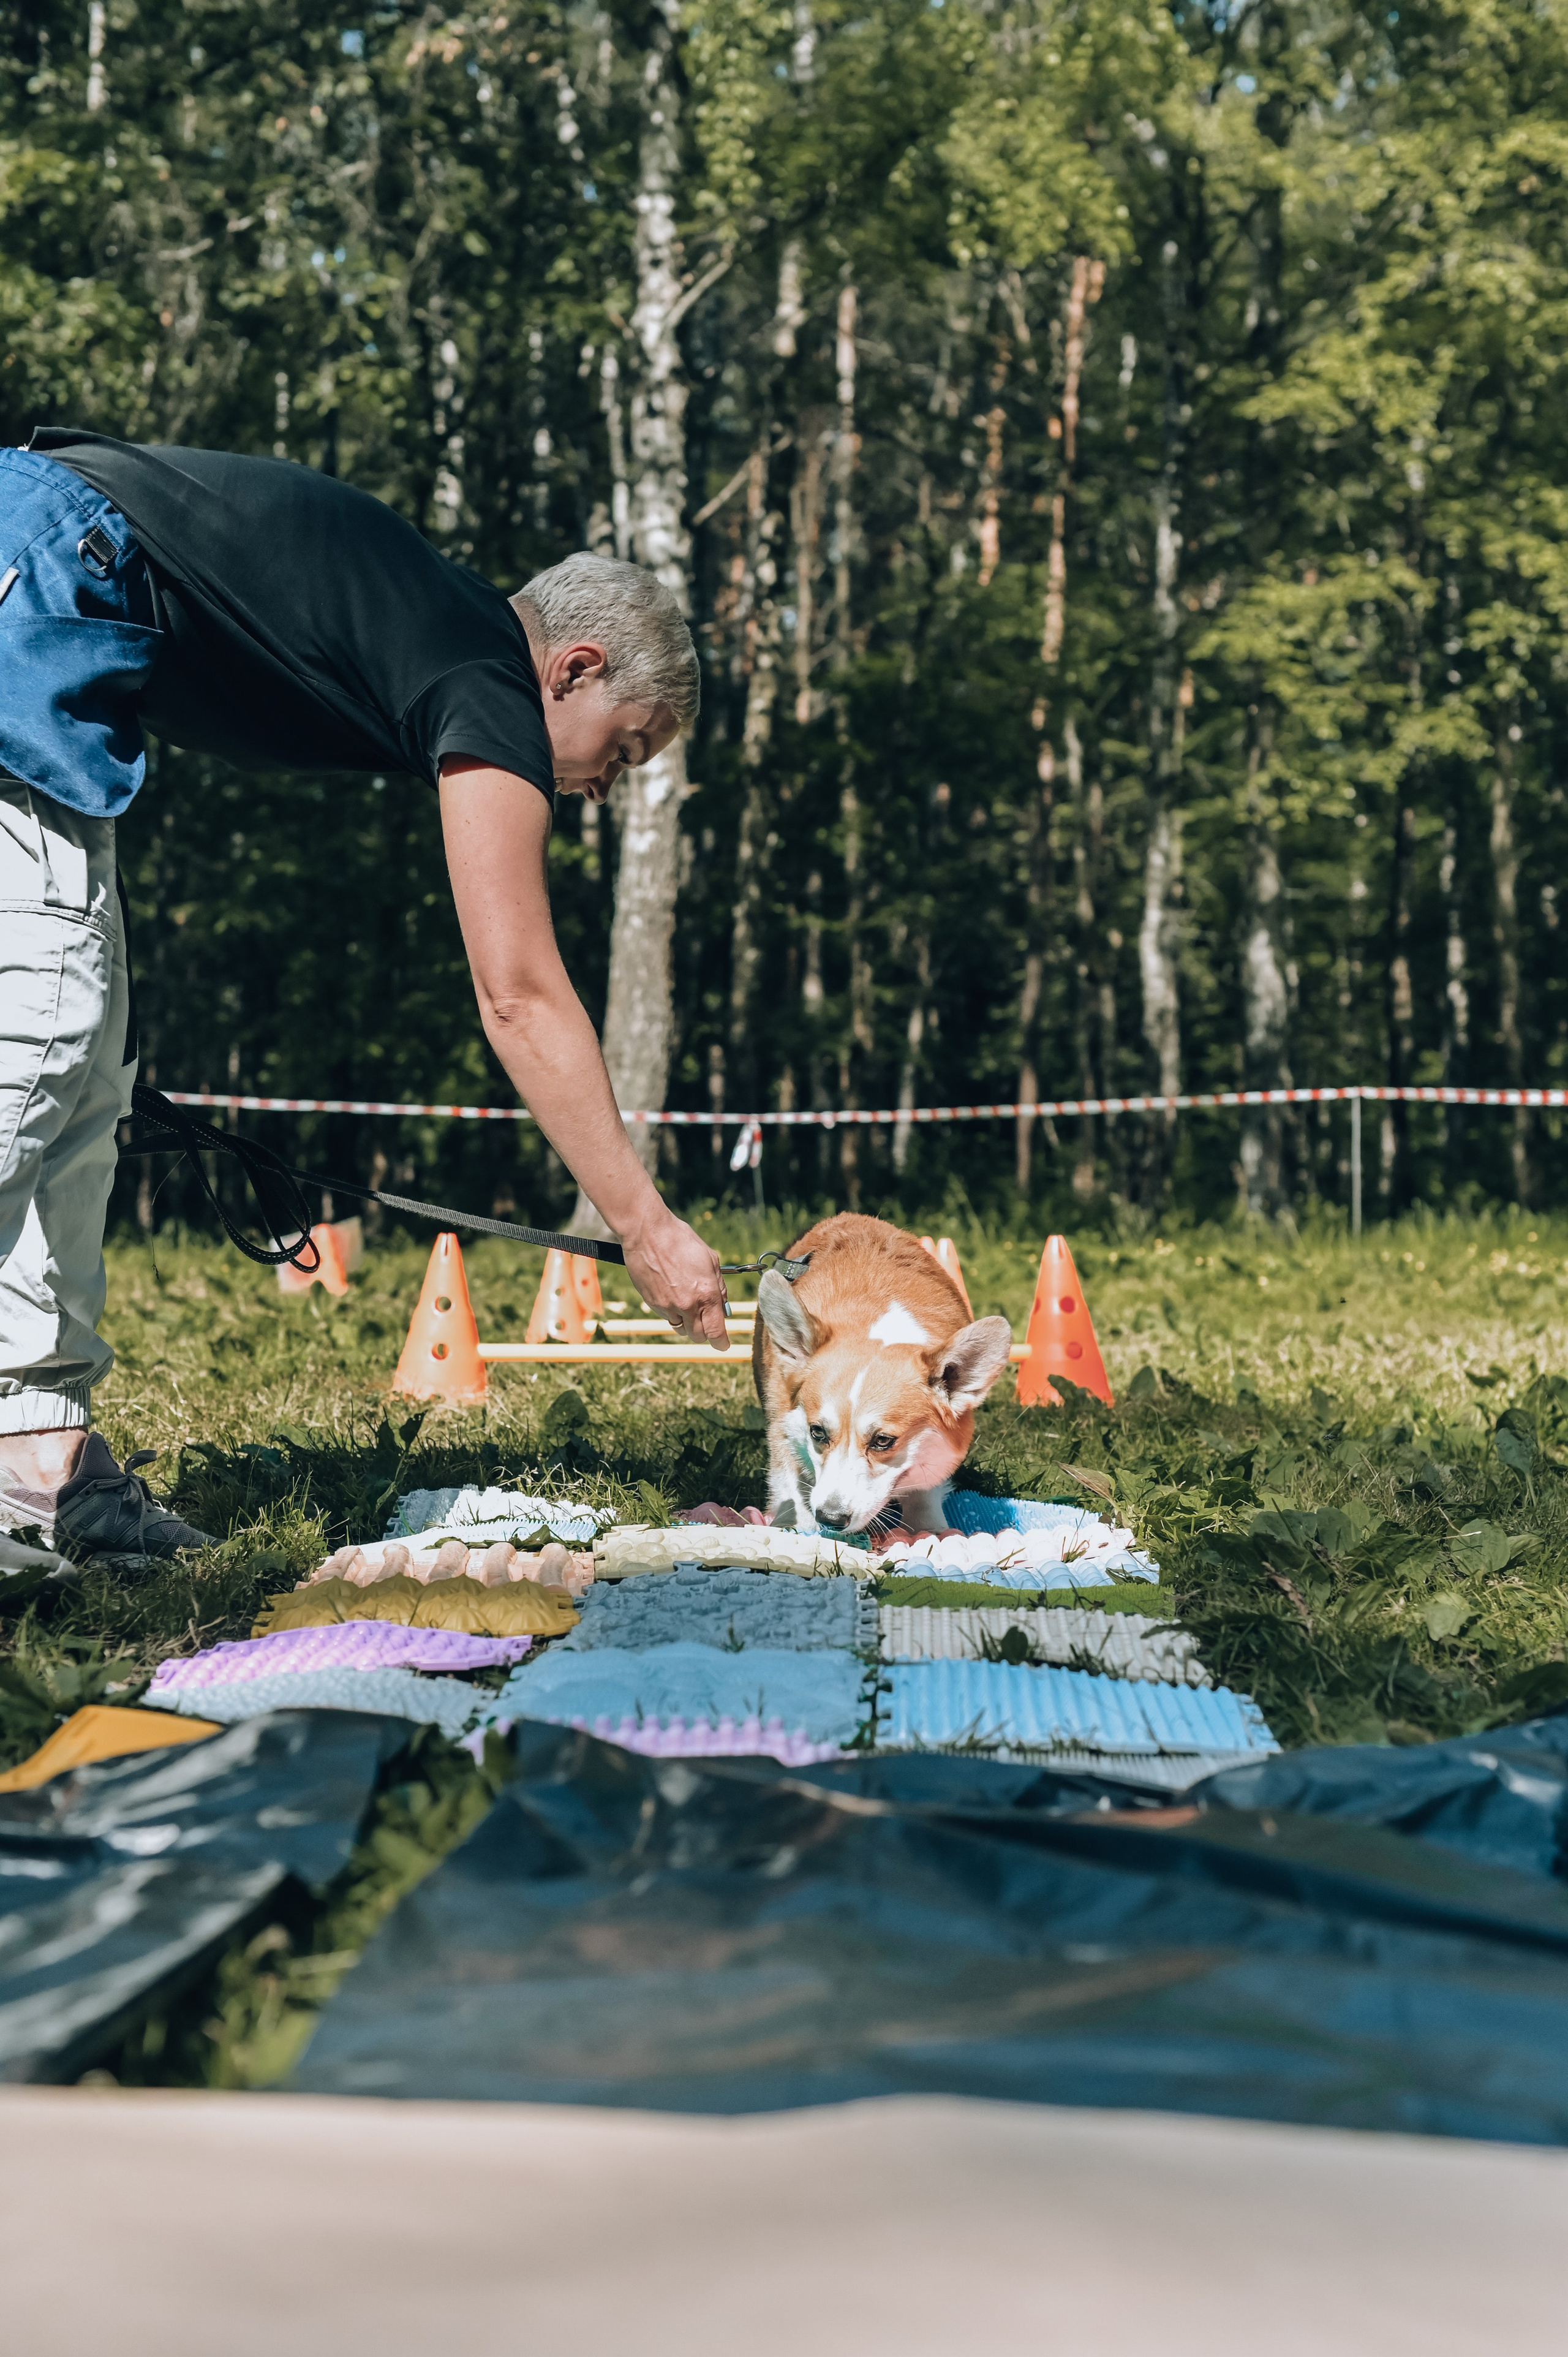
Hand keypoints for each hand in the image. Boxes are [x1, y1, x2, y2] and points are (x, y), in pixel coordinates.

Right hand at [620, 1208, 730, 1349]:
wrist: (648, 1233)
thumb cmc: (681, 1241)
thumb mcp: (711, 1260)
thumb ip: (719, 1287)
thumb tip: (722, 1306)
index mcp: (706, 1294)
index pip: (716, 1332)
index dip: (721, 1343)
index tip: (723, 1345)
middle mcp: (687, 1305)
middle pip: (699, 1336)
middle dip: (705, 1332)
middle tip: (706, 1320)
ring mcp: (667, 1306)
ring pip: (681, 1329)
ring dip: (688, 1324)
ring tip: (688, 1305)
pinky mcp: (652, 1303)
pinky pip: (667, 1317)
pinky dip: (673, 1313)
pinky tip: (672, 1294)